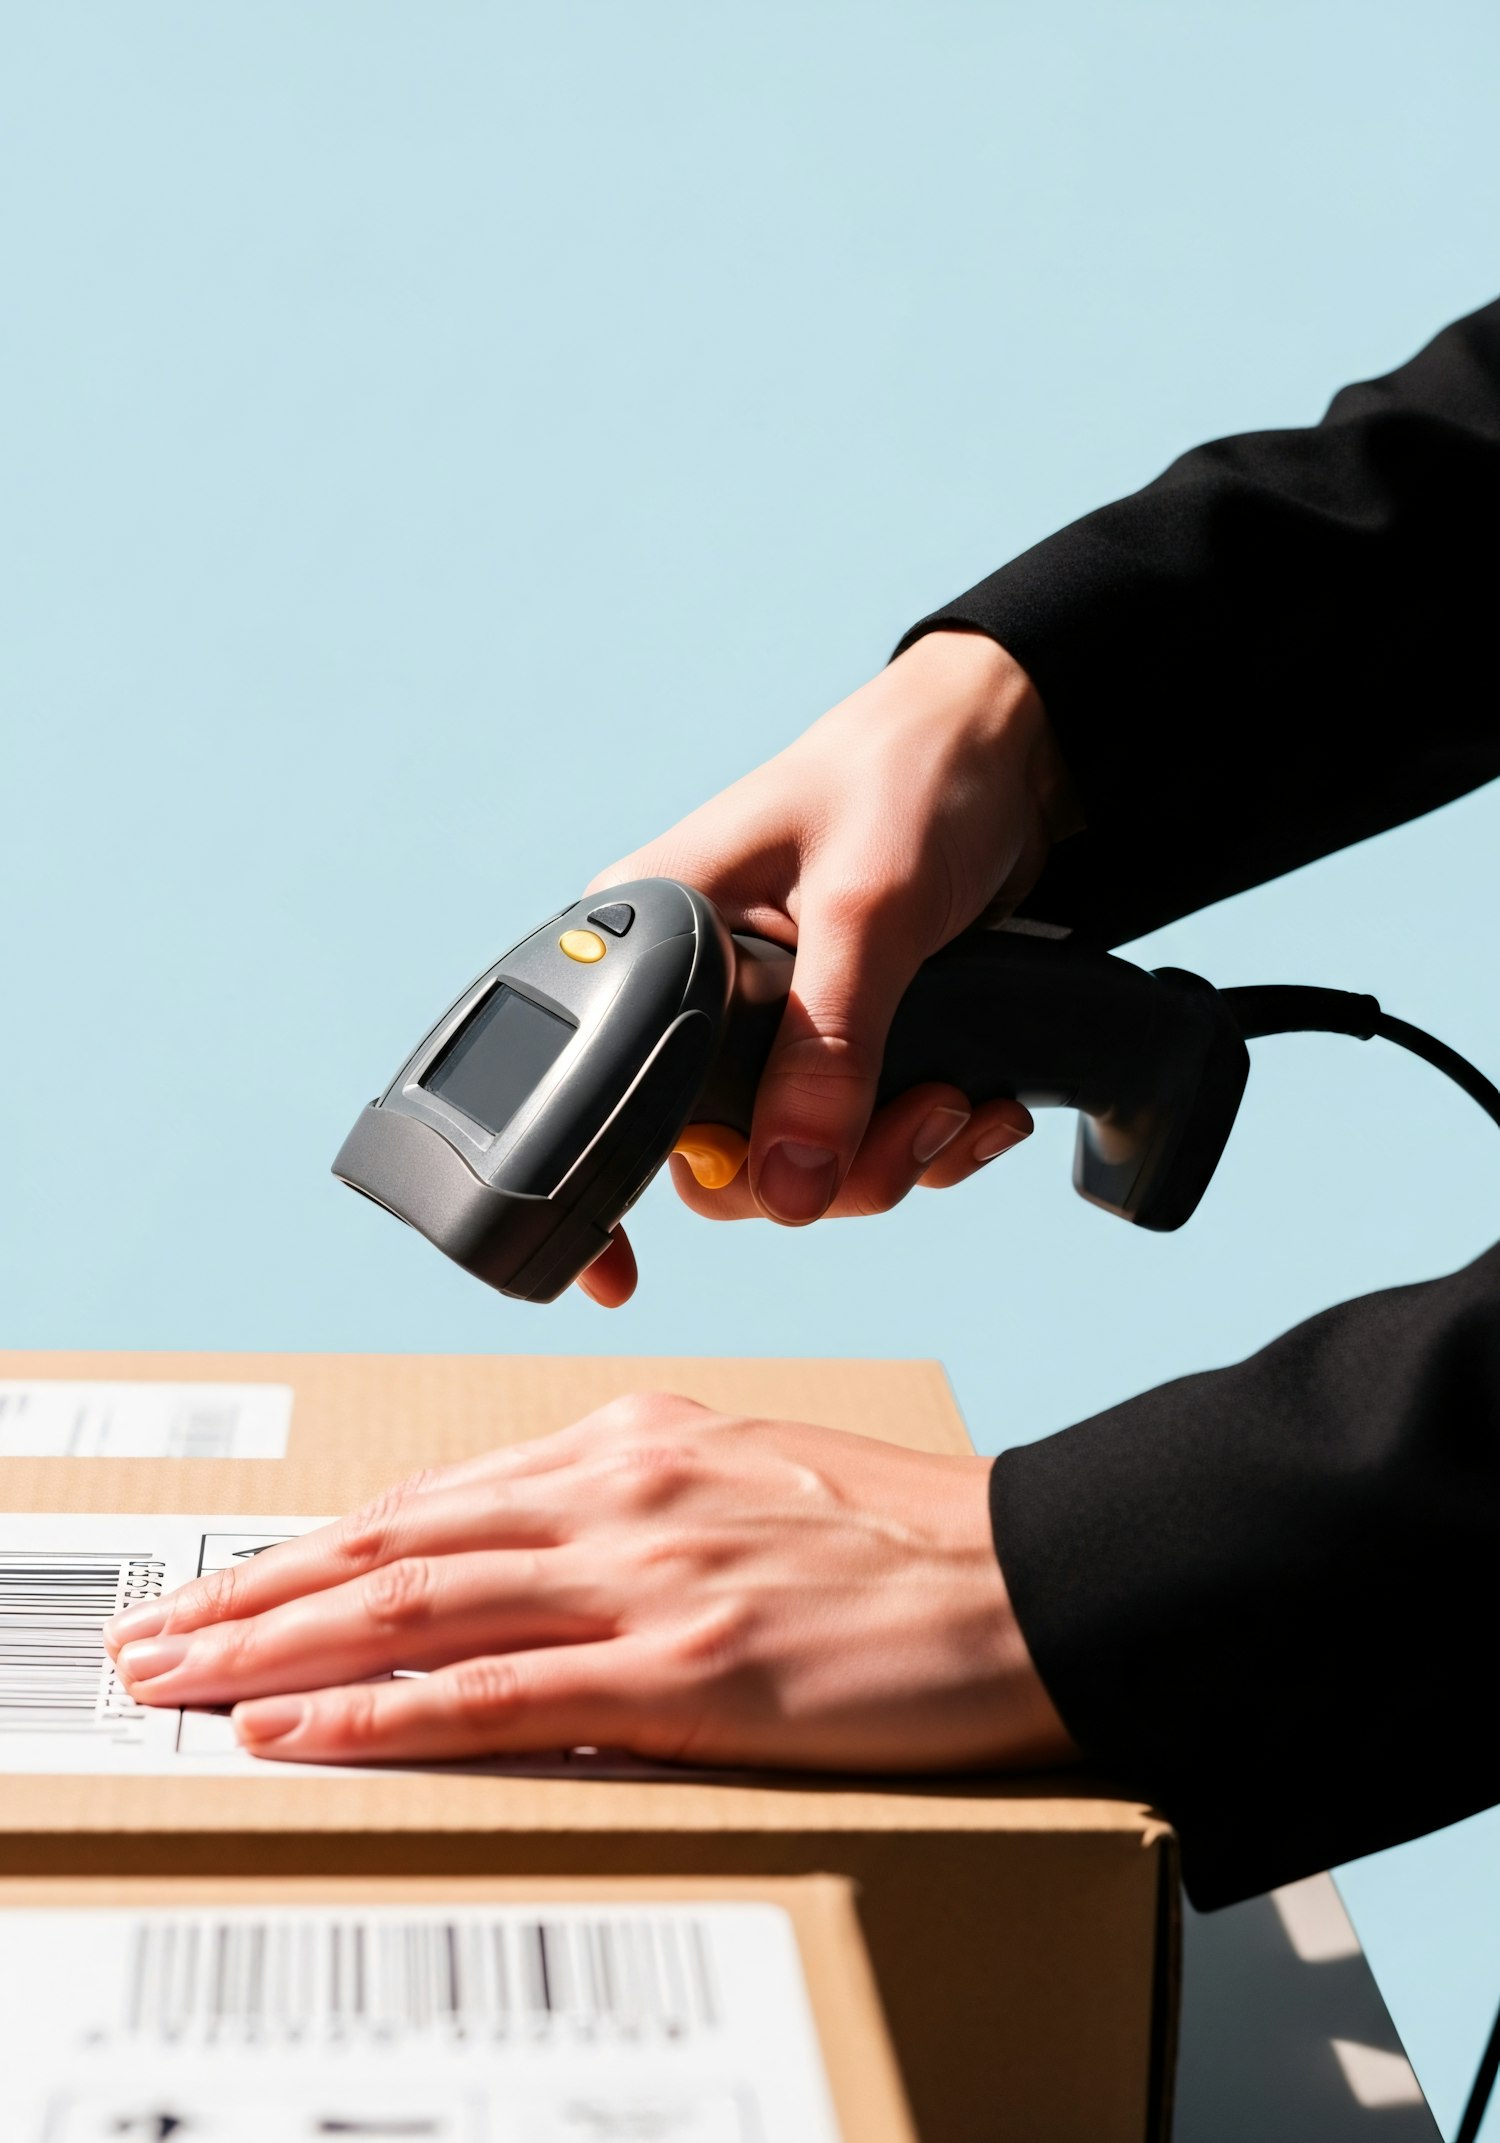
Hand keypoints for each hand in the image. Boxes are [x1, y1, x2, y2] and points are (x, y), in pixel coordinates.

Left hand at [104, 1394, 1077, 1773]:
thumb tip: (534, 1563)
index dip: (319, 1547)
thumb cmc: (906, 1538)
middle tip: (152, 1634)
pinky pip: (496, 1695)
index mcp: (637, 1440)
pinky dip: (379, 1716)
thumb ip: (635, 1508)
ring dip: (275, 1648)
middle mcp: (621, 1490)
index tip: (238, 1581)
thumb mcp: (752, 1481)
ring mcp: (647, 1575)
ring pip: (414, 1610)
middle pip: (394, 1546)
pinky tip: (300, 1729)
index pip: (436, 1500)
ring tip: (178, 1680)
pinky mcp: (685, 1666)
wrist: (1036, 1576)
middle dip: (254, 1593)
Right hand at [580, 630, 1080, 1303]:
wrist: (1012, 751)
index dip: (607, 1196)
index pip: (606, 1096)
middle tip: (922, 1118)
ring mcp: (767, 1028)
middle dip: (824, 1173)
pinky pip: (857, 1143)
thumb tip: (791, 1189)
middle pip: (716, 1161)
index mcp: (652, 940)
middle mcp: (693, 994)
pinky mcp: (835, 1045)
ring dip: (894, 1159)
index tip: (619, 1279)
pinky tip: (979, 1099)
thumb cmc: (912, 778)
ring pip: (795, 1167)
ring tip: (964, 1098)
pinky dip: (926, 1143)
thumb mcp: (871, 909)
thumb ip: (827, 1049)